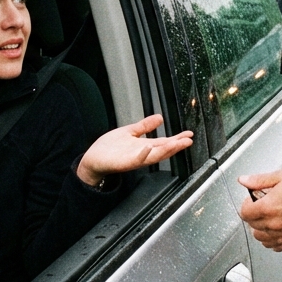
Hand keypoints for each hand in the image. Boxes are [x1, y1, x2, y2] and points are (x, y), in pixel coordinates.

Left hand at [77, 114, 192, 185]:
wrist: (93, 159)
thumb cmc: (109, 148)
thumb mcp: (130, 132)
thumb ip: (145, 126)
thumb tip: (159, 117)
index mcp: (145, 146)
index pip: (164, 142)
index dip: (177, 139)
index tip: (189, 135)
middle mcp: (142, 154)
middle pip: (163, 150)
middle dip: (176, 146)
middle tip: (188, 141)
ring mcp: (135, 159)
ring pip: (154, 156)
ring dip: (165, 150)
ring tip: (175, 143)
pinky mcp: (125, 163)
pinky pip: (136, 159)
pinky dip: (143, 154)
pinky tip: (148, 147)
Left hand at [238, 169, 281, 251]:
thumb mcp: (281, 177)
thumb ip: (259, 180)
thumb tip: (244, 180)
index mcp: (268, 207)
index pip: (244, 212)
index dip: (246, 204)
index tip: (252, 200)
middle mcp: (273, 223)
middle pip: (252, 224)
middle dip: (253, 214)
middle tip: (261, 205)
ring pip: (260, 237)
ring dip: (260, 228)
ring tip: (267, 218)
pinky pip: (275, 246)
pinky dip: (271, 241)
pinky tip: (275, 231)